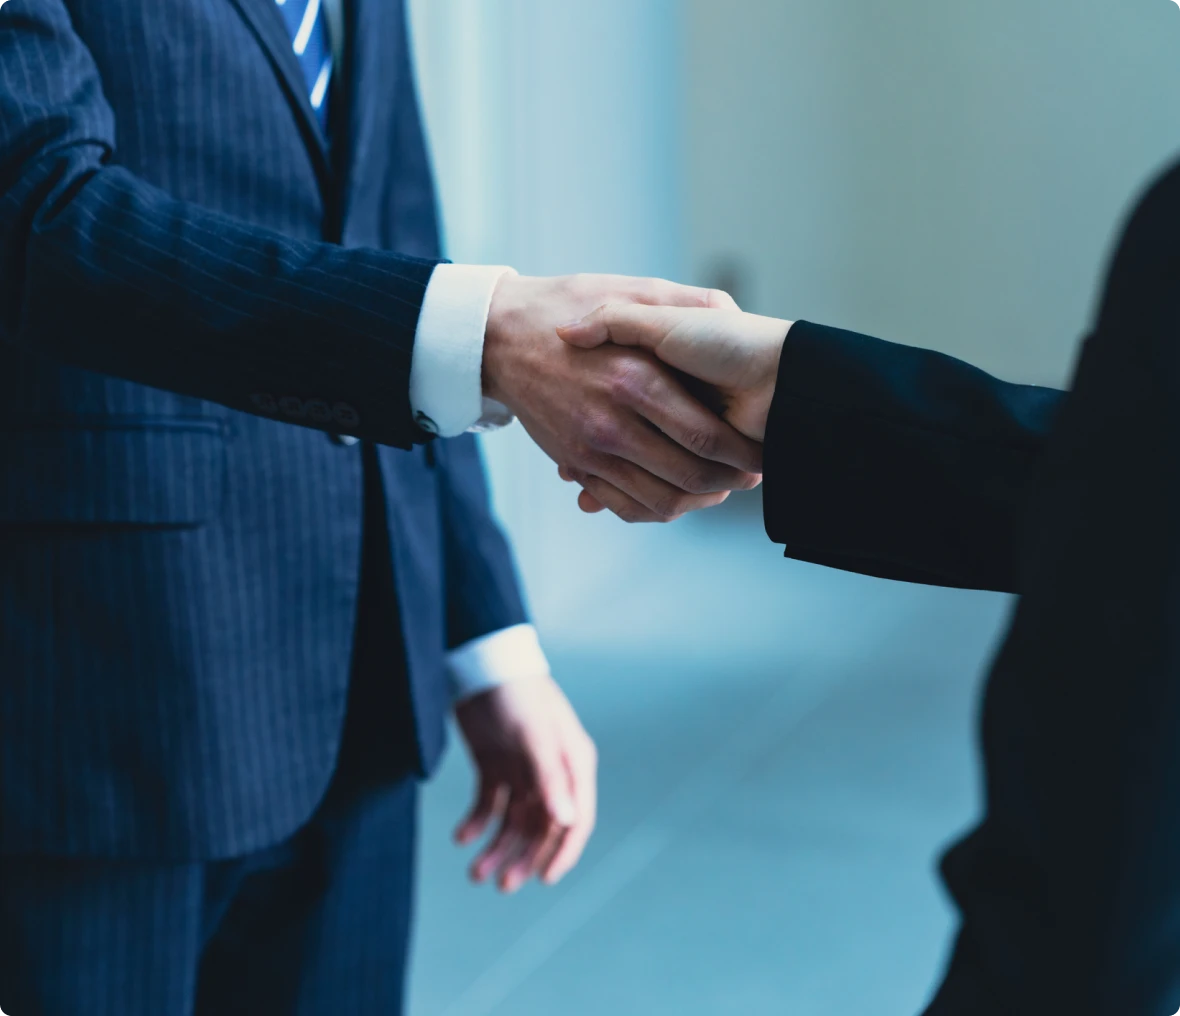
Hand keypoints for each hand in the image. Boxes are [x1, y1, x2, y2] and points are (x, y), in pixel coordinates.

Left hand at [454, 674, 597, 891]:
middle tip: (500, 884)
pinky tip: (461, 838)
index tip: (544, 880)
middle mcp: (551, 772)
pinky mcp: (494, 766)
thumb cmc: (517, 693)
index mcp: (572, 765)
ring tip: (475, 873)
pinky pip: (488, 805)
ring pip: (513, 821)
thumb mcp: (534, 736)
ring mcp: (522, 770)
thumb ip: (550, 779)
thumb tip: (568, 822)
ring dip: (496, 847)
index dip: (562, 852)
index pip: (576, 820)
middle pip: (542, 827)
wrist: (481, 662)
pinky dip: (476, 823)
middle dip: (522, 857)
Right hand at [482, 274, 763, 522]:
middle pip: (688, 475)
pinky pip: (623, 505)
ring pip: (659, 500)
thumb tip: (731, 310)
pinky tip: (676, 495)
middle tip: (749, 478)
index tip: (762, 454)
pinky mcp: (576, 462)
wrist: (499, 336)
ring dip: (696, 502)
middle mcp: (612, 422)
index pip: (705, 436)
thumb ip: (682, 301)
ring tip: (718, 489)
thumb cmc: (567, 304)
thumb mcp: (628, 288)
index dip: (741, 454)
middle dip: (728, 482)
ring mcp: (591, 449)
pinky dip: (654, 509)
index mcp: (636, 378)